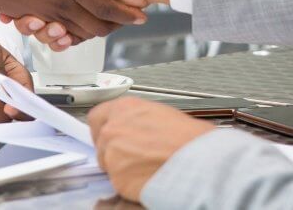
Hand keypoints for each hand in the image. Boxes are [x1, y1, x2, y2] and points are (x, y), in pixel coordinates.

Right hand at [0, 0, 146, 38]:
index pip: (107, 5)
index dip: (126, 12)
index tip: (140, 13)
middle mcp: (60, 1)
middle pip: (97, 26)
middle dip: (114, 26)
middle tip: (127, 18)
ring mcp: (47, 13)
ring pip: (80, 34)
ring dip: (92, 32)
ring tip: (104, 22)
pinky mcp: (36, 19)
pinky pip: (60, 36)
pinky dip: (69, 36)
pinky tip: (71, 27)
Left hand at [89, 98, 213, 201]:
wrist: (196, 161)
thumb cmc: (189, 138)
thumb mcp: (161, 114)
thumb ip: (138, 120)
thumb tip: (136, 129)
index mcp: (125, 108)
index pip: (96, 117)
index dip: (103, 129)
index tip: (110, 137)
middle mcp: (113, 129)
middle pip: (101, 143)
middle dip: (112, 151)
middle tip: (132, 156)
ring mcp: (112, 154)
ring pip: (108, 164)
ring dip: (122, 168)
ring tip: (146, 167)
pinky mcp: (117, 179)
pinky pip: (117, 183)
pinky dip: (129, 184)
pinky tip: (147, 178)